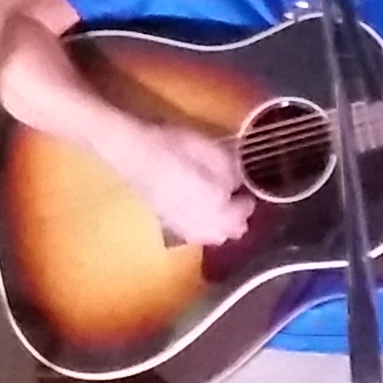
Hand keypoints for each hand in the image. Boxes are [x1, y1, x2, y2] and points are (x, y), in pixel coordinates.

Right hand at [137, 126, 253, 254]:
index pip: (240, 212)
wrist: (133, 153)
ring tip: (223, 215)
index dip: (247, 203)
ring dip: (221, 230)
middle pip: (226, 231)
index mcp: (215, 203)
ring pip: (209, 237)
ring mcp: (181, 223)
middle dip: (237, 221)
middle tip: (239, 206)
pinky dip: (203, 232)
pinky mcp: (166, 220)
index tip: (249, 193)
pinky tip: (201, 221)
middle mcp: (201, 220)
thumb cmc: (172, 145)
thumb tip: (238, 181)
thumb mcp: (209, 148)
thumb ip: (230, 168)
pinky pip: (191, 235)